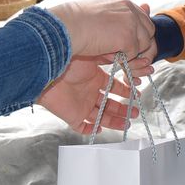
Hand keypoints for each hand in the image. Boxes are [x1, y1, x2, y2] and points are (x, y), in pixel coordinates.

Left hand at [38, 55, 154, 133]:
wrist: (48, 68)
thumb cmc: (69, 58)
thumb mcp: (94, 54)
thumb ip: (110, 57)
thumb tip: (126, 57)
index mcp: (94, 77)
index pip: (113, 87)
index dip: (125, 91)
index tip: (137, 93)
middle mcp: (88, 91)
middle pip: (109, 104)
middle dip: (123, 109)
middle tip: (136, 112)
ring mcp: (80, 104)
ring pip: (100, 116)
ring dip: (114, 121)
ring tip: (127, 123)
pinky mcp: (71, 115)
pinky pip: (81, 126)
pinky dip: (91, 129)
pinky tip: (100, 129)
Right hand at [48, 0, 153, 58]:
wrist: (64, 27)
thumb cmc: (74, 21)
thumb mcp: (99, 14)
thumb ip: (116, 18)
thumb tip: (132, 24)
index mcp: (122, 0)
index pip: (141, 16)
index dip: (136, 31)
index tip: (125, 40)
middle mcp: (129, 7)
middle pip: (149, 30)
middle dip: (139, 42)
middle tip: (122, 50)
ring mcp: (130, 22)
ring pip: (143, 43)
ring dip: (129, 51)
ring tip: (109, 51)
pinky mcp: (127, 37)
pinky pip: (133, 54)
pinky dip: (122, 58)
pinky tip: (106, 53)